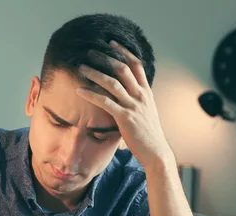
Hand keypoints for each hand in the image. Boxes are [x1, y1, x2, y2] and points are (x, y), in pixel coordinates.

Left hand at [76, 40, 173, 169]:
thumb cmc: (148, 136)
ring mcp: (134, 106)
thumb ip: (136, 103)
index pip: (136, 65)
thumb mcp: (146, 114)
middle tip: (90, 51)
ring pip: (112, 82)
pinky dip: (91, 94)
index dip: (124, 51)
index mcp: (146, 93)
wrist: (156, 153)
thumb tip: (125, 99)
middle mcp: (141, 96)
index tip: (112, 42)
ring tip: (81, 67)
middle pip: (122, 69)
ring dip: (95, 73)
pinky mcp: (125, 118)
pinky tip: (79, 90)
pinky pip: (105, 102)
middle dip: (105, 57)